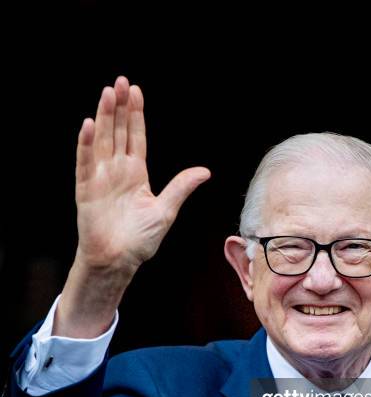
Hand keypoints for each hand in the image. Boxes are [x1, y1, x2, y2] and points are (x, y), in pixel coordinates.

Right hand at [75, 75, 209, 272]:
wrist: (120, 260)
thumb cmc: (141, 240)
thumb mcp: (166, 210)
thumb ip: (181, 187)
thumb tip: (205, 171)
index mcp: (137, 174)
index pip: (136, 138)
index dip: (135, 115)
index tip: (136, 92)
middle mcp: (118, 171)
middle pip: (118, 132)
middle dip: (119, 107)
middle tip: (121, 82)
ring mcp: (101, 178)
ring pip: (102, 141)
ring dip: (103, 117)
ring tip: (107, 93)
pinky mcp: (87, 190)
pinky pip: (85, 163)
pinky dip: (86, 145)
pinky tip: (88, 125)